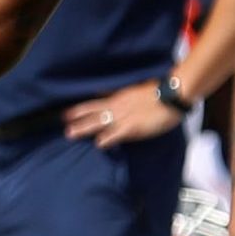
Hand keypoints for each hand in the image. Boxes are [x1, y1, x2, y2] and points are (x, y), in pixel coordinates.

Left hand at [62, 81, 183, 147]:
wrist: (174, 94)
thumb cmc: (158, 93)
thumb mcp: (134, 91)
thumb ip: (120, 95)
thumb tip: (106, 95)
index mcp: (119, 98)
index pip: (95, 102)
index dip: (79, 108)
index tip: (65, 112)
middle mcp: (118, 106)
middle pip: (92, 111)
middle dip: (76, 117)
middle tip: (61, 121)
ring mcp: (125, 116)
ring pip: (100, 121)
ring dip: (84, 128)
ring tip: (70, 133)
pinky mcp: (135, 126)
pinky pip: (118, 133)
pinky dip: (108, 138)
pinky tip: (99, 144)